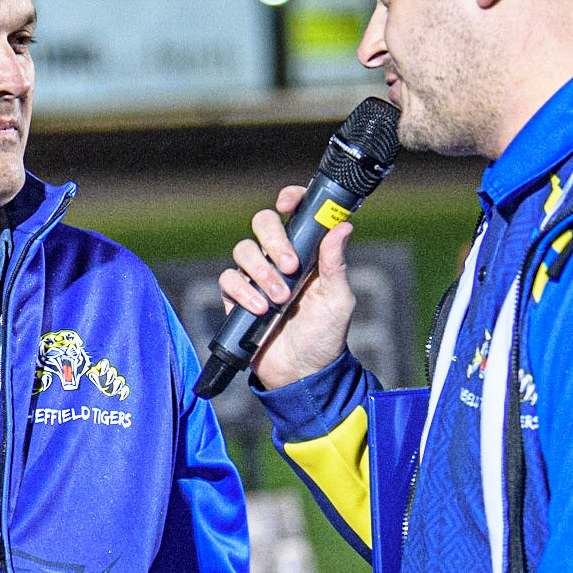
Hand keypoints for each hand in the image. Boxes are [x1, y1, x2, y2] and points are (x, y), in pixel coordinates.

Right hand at [216, 185, 356, 390]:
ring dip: (261, 270)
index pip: (294, 214)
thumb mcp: (338, 300)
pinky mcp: (237, 298)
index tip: (288, 204)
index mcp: (306, 252)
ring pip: (243, 249)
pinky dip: (243, 291)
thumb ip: (335, 263)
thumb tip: (343, 226)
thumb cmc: (325, 335)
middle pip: (263, 223)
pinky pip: (229, 279)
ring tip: (280, 297)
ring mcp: (256, 277)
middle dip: (274, 239)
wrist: (302, 373)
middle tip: (290, 265)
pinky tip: (260, 308)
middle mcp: (279, 259)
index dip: (290, 200)